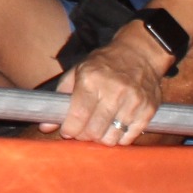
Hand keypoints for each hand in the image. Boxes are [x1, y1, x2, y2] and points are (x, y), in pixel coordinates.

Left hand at [52, 31, 163, 145]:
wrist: (140, 53)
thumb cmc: (104, 64)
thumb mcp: (78, 71)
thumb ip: (61, 98)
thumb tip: (45, 127)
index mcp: (92, 79)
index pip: (78, 116)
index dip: (70, 129)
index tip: (68, 131)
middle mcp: (114, 90)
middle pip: (94, 130)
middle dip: (84, 135)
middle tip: (83, 130)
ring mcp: (133, 100)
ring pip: (112, 137)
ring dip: (101, 138)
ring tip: (99, 129)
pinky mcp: (148, 109)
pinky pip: (130, 137)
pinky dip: (119, 138)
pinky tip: (115, 128)